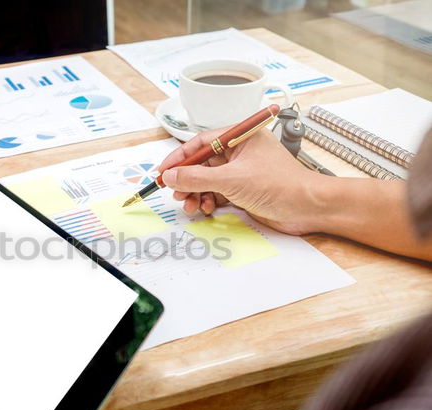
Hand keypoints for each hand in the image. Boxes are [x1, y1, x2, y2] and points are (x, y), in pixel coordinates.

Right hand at [158, 128, 328, 234]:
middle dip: (186, 179)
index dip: (180, 156)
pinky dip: (207, 201)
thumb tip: (173, 176)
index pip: (202, 142)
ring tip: (189, 203)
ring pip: (208, 180)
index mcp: (241, 137)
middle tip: (174, 190)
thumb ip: (197, 178)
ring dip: (195, 193)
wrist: (308, 208)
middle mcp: (240, 152)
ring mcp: (242, 172)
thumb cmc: (283, 185)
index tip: (165, 170)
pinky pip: (217, 193)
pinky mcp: (244, 190)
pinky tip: (205, 208)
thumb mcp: (232, 180)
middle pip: (202, 163)